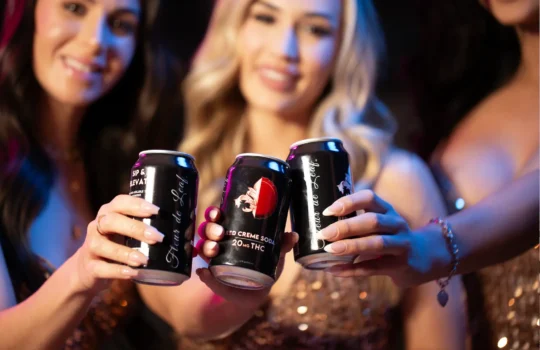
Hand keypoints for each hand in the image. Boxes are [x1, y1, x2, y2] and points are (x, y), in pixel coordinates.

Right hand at [72, 195, 165, 292]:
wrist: (90, 270)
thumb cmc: (118, 246)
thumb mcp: (127, 234)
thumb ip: (146, 229)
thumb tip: (185, 233)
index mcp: (109, 213)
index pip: (120, 202)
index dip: (137, 204)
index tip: (156, 211)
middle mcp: (97, 226)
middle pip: (112, 221)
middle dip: (135, 228)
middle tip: (158, 237)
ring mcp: (91, 247)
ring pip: (102, 245)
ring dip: (125, 253)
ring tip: (145, 260)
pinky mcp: (89, 267)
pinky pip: (101, 268)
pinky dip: (117, 271)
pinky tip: (133, 273)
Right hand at [194, 206, 297, 308]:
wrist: (256, 292)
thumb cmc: (264, 265)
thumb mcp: (274, 253)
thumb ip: (282, 244)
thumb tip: (294, 236)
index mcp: (231, 230)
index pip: (218, 216)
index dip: (213, 212)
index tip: (217, 213)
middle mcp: (218, 241)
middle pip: (207, 229)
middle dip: (210, 229)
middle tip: (220, 234)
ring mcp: (213, 258)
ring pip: (202, 247)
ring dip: (205, 246)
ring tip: (213, 250)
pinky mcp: (212, 276)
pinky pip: (203, 273)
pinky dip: (203, 272)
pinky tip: (204, 271)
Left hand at [318, 190, 449, 286]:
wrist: (425, 257)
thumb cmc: (391, 237)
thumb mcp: (381, 222)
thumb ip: (358, 220)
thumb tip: (321, 222)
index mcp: (387, 209)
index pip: (369, 198)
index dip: (348, 202)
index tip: (328, 211)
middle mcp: (396, 224)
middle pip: (372, 221)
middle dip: (346, 227)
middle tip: (324, 233)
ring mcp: (401, 245)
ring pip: (376, 244)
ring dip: (351, 246)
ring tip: (329, 250)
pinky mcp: (401, 265)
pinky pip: (374, 268)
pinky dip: (352, 270)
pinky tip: (334, 270)